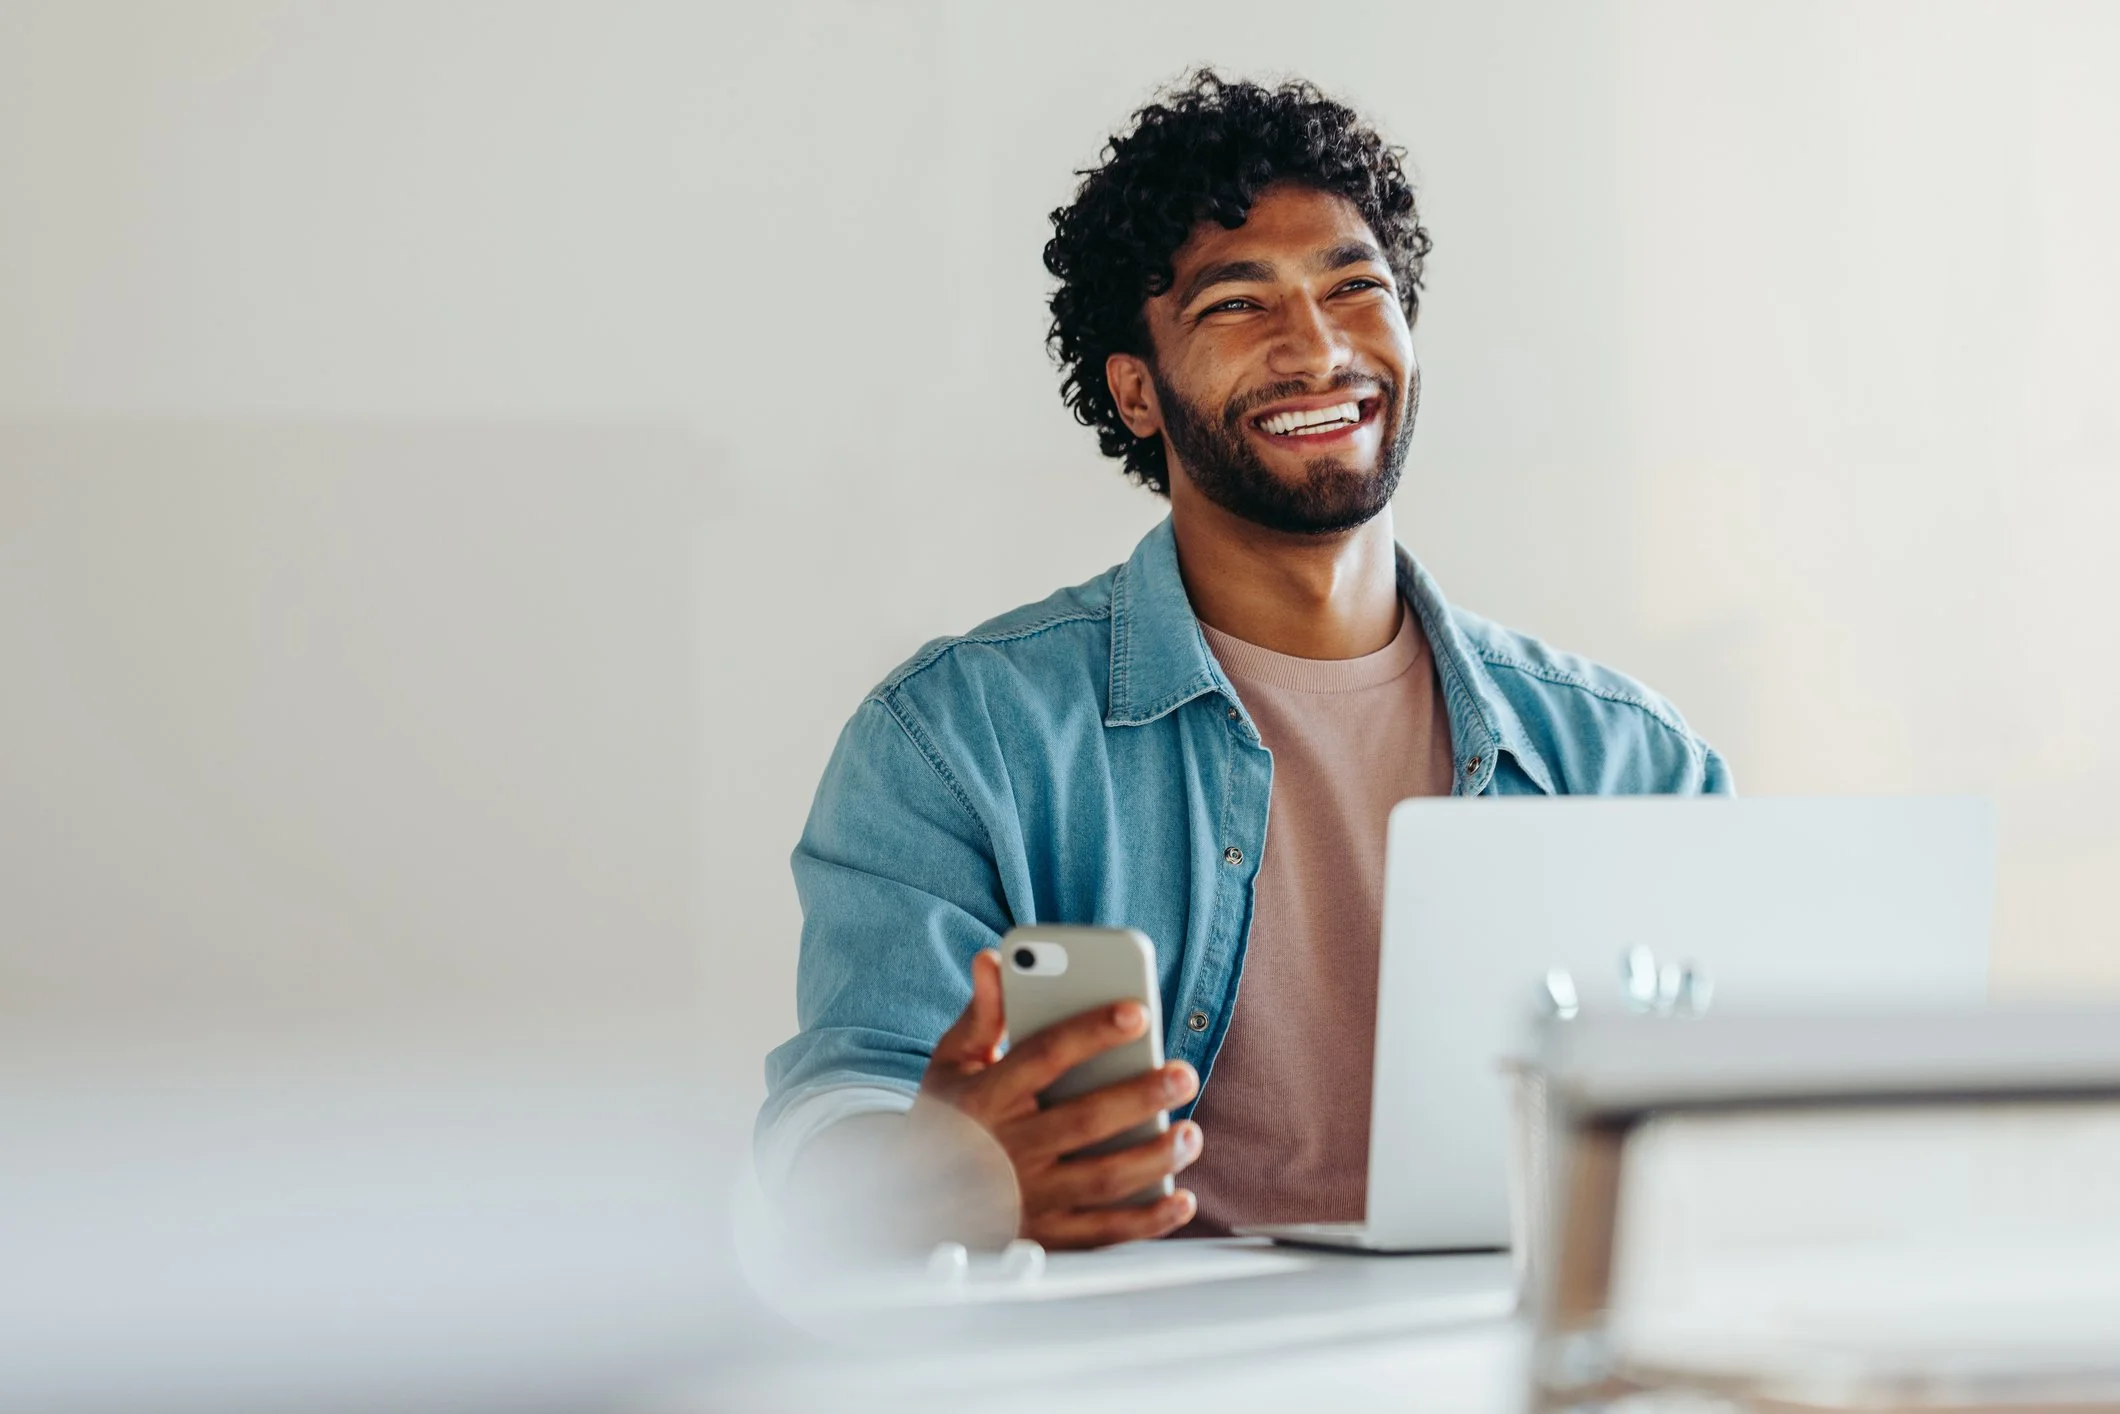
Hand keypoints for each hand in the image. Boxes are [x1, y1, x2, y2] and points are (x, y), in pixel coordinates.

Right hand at [916, 949, 1201, 1248]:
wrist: (907, 1205)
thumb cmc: (943, 1122)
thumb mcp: (950, 1066)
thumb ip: (981, 1016)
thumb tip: (994, 959)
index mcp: (986, 1098)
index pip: (1044, 1056)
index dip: (1091, 1031)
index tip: (1138, 1011)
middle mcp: (1008, 1149)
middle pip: (1085, 1119)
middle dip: (1141, 1096)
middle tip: (1184, 1074)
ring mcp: (1028, 1198)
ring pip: (1102, 1179)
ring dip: (1154, 1157)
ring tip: (1191, 1133)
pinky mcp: (1044, 1236)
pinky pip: (1102, 1233)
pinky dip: (1146, 1220)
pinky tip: (1180, 1198)